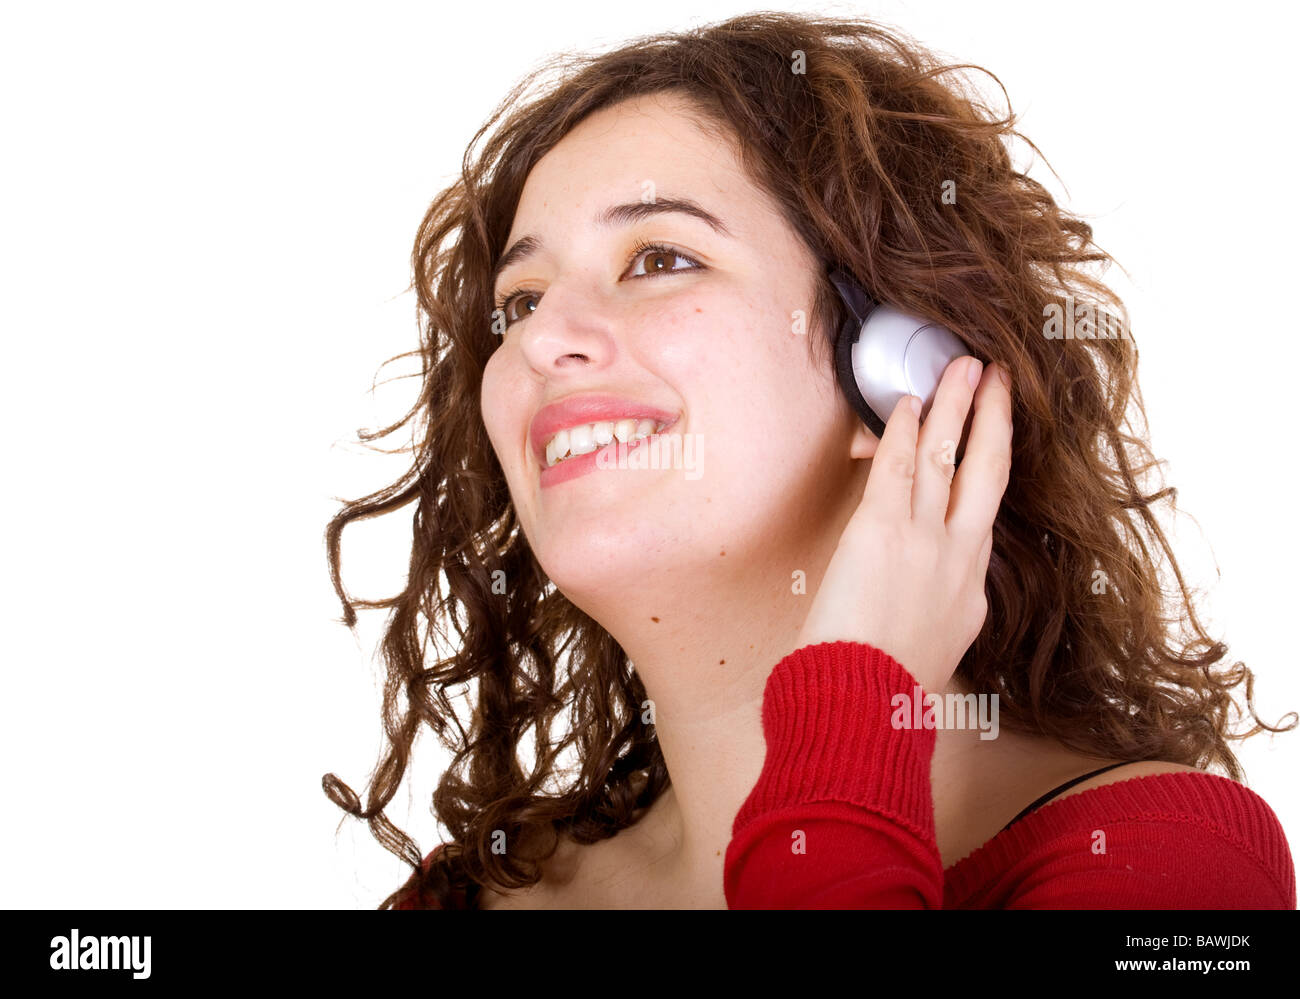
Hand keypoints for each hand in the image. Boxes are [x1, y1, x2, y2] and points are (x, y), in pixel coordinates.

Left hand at [794, 356, 1012, 694]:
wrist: (865, 703)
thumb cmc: (887, 688)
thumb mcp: (934, 652)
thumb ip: (940, 615)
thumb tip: (933, 602)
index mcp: (970, 588)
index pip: (983, 513)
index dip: (988, 467)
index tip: (991, 439)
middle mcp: (958, 555)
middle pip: (988, 470)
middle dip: (996, 418)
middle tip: (1001, 378)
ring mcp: (923, 538)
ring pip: (945, 456)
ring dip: (955, 405)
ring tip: (963, 367)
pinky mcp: (880, 529)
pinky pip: (895, 465)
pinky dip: (902, 430)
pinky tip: (909, 403)